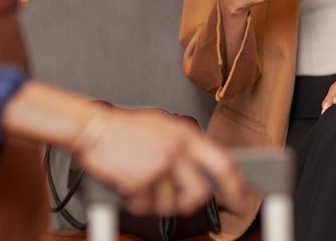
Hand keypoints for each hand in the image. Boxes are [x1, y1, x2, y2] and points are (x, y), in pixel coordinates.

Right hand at [74, 107, 246, 216]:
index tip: (241, 196)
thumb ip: (184, 145)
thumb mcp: (164, 126)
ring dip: (158, 203)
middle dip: (202, 205)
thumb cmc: (125, 128)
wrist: (94, 126)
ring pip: (171, 203)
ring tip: (147, 189)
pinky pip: (147, 205)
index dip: (236, 183)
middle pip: (201, 190)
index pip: (223, 161)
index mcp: (186, 134)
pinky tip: (132, 189)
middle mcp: (177, 149)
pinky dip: (139, 203)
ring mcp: (160, 165)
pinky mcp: (141, 179)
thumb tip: (204, 166)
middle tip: (195, 208)